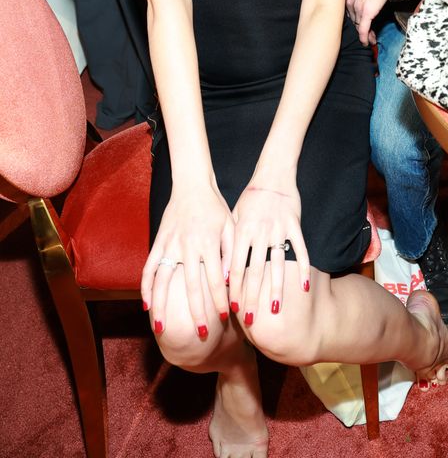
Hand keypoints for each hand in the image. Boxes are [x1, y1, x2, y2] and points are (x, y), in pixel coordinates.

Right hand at [142, 182, 232, 336]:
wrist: (192, 185)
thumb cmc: (216, 207)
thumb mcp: (230, 226)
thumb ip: (230, 251)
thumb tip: (229, 279)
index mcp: (209, 242)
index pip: (216, 278)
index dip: (222, 300)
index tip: (227, 317)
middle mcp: (188, 246)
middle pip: (192, 286)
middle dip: (198, 312)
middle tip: (202, 334)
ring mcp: (170, 244)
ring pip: (164, 281)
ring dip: (163, 306)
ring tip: (163, 329)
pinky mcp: (157, 241)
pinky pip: (149, 267)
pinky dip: (145, 287)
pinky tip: (146, 306)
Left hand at [229, 177, 308, 323]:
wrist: (273, 174)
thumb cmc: (250, 197)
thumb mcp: (235, 217)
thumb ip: (230, 244)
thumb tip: (223, 275)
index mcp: (241, 231)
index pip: (235, 267)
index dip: (233, 290)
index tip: (232, 310)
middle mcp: (259, 232)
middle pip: (255, 271)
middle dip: (252, 297)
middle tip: (251, 320)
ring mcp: (279, 229)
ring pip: (277, 265)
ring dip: (276, 289)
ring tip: (275, 310)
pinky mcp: (295, 225)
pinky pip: (301, 250)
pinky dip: (303, 269)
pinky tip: (304, 287)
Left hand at [346, 0, 387, 45]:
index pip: (348, 12)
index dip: (354, 20)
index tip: (359, 25)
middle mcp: (349, 1)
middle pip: (353, 20)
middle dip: (360, 29)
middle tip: (367, 35)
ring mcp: (357, 7)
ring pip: (358, 25)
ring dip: (365, 34)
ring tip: (372, 39)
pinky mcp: (366, 12)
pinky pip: (363, 28)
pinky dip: (365, 37)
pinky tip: (368, 42)